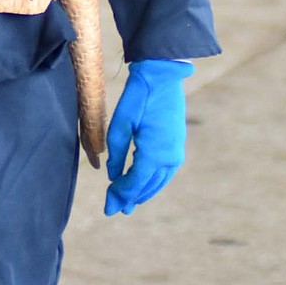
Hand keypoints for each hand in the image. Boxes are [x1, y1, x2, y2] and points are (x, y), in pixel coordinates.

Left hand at [104, 58, 193, 215]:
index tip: (107, 205)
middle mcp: (169, 158)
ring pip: (157, 183)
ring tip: (128, 202)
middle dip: (129, 198)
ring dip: (142, 193)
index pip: (134, 183)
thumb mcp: (121, 123)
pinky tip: (142, 184)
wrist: (162, 77)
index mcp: (154, 154)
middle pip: (146, 187)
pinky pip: (164, 173)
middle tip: (113, 208)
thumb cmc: (138, 97)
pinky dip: (151, 182)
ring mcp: (176, 153)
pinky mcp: (177, 147)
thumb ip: (116, 152)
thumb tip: (112, 175)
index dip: (120, 195)